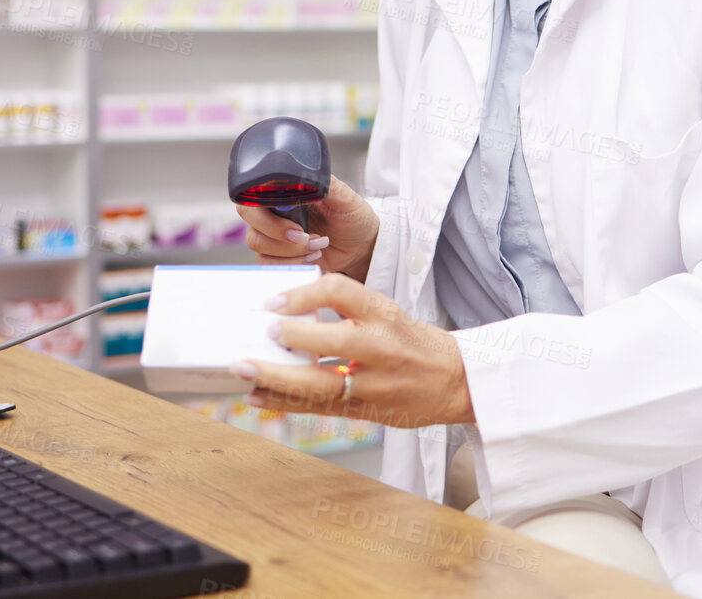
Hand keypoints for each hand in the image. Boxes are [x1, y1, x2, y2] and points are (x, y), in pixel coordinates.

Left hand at [229, 273, 473, 429]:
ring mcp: (374, 384)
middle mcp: (381, 348)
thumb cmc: (416, 343)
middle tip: (262, 333)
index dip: (305, 294)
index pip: (341, 292)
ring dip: (277, 378)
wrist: (457, 381)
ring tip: (244, 370)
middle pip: (332, 341)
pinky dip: (285, 403)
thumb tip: (292, 305)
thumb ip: (348, 310)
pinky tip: (258, 397)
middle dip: (292, 338)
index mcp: (385, 315)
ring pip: (320, 385)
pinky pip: (320, 409)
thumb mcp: (388, 314)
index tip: (275, 300)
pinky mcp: (366, 411)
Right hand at [236, 174, 378, 280]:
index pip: (255, 193)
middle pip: (251, 220)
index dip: (267, 209)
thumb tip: (306, 175)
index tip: (293, 221)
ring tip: (317, 246)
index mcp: (285, 191)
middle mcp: (275, 210)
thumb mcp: (345, 198)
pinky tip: (313, 256)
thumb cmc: (353, 217)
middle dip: (277, 233)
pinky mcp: (277, 255)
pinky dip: (292, 263)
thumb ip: (325, 184)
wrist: (361, 247)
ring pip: (258, 244)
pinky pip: (267, 263)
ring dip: (289, 250)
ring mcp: (273, 234)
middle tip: (304, 236)